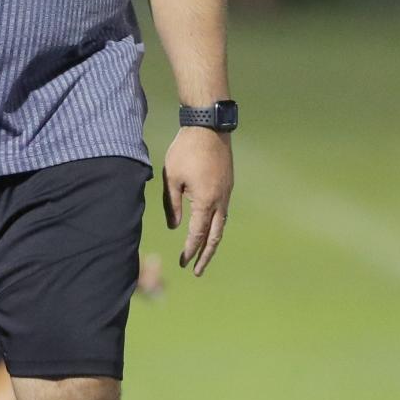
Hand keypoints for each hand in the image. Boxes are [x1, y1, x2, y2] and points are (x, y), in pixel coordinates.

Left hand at [162, 126, 233, 276]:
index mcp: (205, 201)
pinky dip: (217, 225)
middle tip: (197, 271)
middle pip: (214, 236)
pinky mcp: (227, 185)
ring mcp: (226, 193)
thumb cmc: (186, 150)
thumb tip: (175, 226)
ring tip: (204, 255)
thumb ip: (172, 204)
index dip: (190, 250)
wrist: (208, 127)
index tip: (183, 263)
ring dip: (213, 242)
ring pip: (222, 225)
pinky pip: (224, 212)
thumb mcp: (171, 177)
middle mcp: (220, 201)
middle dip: (205, 255)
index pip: (197, 233)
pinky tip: (210, 228)